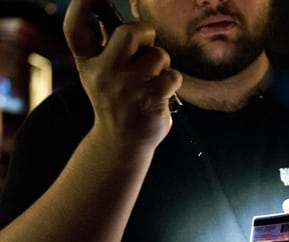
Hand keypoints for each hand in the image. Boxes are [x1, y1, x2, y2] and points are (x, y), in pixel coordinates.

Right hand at [63, 0, 181, 146]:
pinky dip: (172, 81)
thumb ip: (106, 47)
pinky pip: (173, 75)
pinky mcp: (151, 99)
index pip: (76, 28)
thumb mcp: (100, 74)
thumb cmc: (116, 101)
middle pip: (130, 32)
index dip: (81, 5)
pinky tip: (161, 92)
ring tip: (152, 79)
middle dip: (146, 34)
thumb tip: (110, 15)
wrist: (122, 141)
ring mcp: (128, 87)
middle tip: (146, 46)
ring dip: (162, 64)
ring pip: (159, 55)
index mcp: (88, 63)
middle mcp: (104, 73)